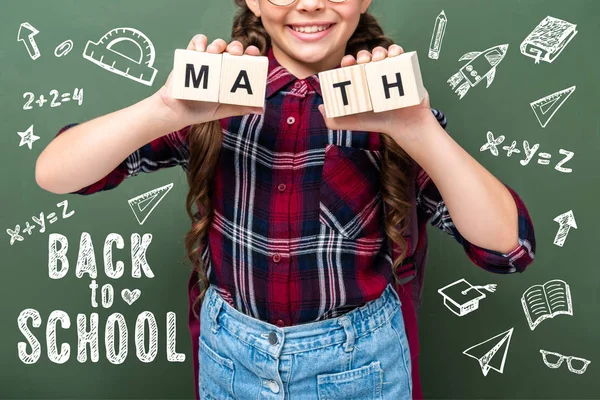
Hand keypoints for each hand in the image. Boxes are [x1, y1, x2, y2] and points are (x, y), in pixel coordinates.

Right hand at [157, 34, 264, 126]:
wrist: (178, 111)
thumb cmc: (202, 110)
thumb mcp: (223, 110)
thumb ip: (241, 107)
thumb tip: (261, 109)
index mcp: (232, 74)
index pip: (245, 61)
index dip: (252, 54)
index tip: (254, 54)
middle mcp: (222, 64)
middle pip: (232, 49)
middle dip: (236, 47)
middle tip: (235, 52)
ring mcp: (207, 59)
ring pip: (217, 44)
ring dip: (218, 44)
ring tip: (214, 52)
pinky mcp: (191, 56)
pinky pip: (196, 42)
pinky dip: (199, 42)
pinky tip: (201, 49)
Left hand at [317, 45, 432, 139]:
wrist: (404, 127)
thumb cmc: (377, 123)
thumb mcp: (351, 123)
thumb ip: (333, 120)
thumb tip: (321, 107)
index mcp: (360, 82)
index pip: (351, 67)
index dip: (347, 61)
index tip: (348, 62)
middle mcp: (373, 75)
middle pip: (366, 58)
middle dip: (363, 54)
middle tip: (364, 60)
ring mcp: (389, 71)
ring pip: (382, 53)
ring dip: (379, 50)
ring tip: (379, 58)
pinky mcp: (405, 70)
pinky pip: (400, 55)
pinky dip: (396, 50)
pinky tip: (393, 53)